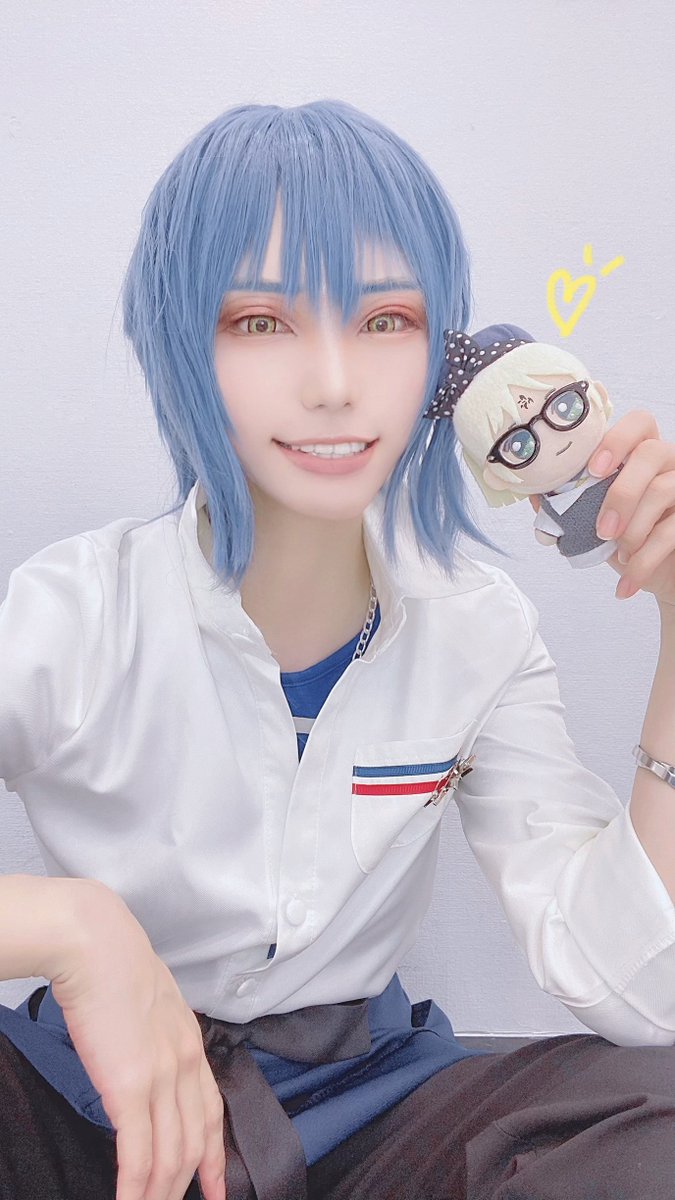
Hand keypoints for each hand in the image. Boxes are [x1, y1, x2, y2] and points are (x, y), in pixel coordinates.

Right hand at [50, 882, 226, 1199]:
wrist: (98, 946)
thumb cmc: (115, 966)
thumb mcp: (152, 1003)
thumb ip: (156, 1035)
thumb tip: (143, 1057)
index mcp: (191, 1042)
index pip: (213, 1111)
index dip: (216, 1154)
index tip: (217, 1184)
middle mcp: (185, 1065)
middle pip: (195, 1142)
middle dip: (189, 1184)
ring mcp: (161, 1078)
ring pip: (170, 1156)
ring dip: (159, 1194)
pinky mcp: (130, 1088)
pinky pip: (138, 1155)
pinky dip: (135, 1189)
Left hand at [529, 411, 674, 606]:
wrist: (652, 577)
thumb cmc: (620, 540)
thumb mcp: (590, 522)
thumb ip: (566, 505)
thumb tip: (532, 495)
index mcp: (639, 455)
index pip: (638, 422)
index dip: (616, 439)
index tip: (593, 469)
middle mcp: (668, 465)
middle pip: (652, 452)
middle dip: (622, 492)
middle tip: (602, 529)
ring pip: (664, 490)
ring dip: (633, 529)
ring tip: (618, 555)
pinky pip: (670, 533)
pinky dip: (643, 563)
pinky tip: (626, 584)